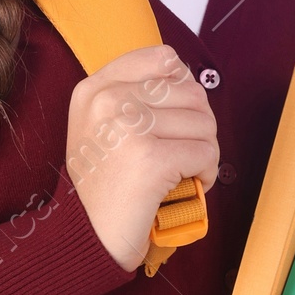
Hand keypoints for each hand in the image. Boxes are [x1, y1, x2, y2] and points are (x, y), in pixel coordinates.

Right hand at [66, 44, 219, 272]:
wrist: (87, 236)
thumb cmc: (104, 183)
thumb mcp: (102, 125)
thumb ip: (135, 93)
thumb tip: (185, 75)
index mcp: (94, 88)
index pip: (163, 58)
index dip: (182, 90)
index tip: (170, 121)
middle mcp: (107, 100)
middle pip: (192, 92)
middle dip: (198, 127)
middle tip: (181, 155)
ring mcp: (128, 127)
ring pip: (205, 123)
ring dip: (205, 153)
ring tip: (182, 173)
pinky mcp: (151, 158)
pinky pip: (206, 153)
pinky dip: (207, 174)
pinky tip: (187, 187)